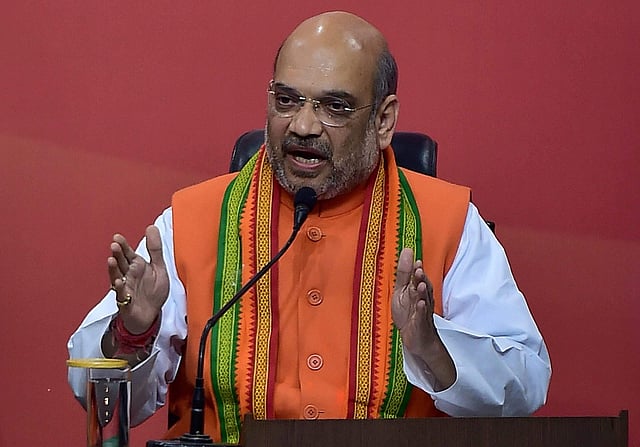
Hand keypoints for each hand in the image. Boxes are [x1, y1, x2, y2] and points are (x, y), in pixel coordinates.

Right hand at [108, 225, 168, 333]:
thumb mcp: (158, 268)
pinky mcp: (126, 302)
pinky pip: (121, 295)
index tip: (117, 237)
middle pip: (121, 263)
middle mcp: (129, 276)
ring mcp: (126, 288)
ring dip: (113, 269)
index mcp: (137, 267)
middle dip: (117, 254)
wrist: (150, 315)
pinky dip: (120, 289)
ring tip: (111, 260)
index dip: (123, 246)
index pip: (128, 254)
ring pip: (117, 277)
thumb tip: (151, 227)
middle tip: (114, 245)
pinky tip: (118, 282)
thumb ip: (155, 249)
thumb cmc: (152, 291)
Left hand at [392, 247, 455, 389]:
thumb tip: (406, 251)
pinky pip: (422, 316)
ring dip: (422, 292)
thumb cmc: (409, 313)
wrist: (416, 339)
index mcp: (417, 291)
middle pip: (423, 287)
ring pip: (424, 300)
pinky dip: (421, 310)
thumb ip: (404, 273)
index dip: (417, 270)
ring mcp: (423, 312)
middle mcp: (423, 299)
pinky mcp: (421, 324)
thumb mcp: (402, 291)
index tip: (416, 260)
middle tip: (418, 269)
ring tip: (420, 284)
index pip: (418, 278)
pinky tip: (421, 304)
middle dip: (421, 279)